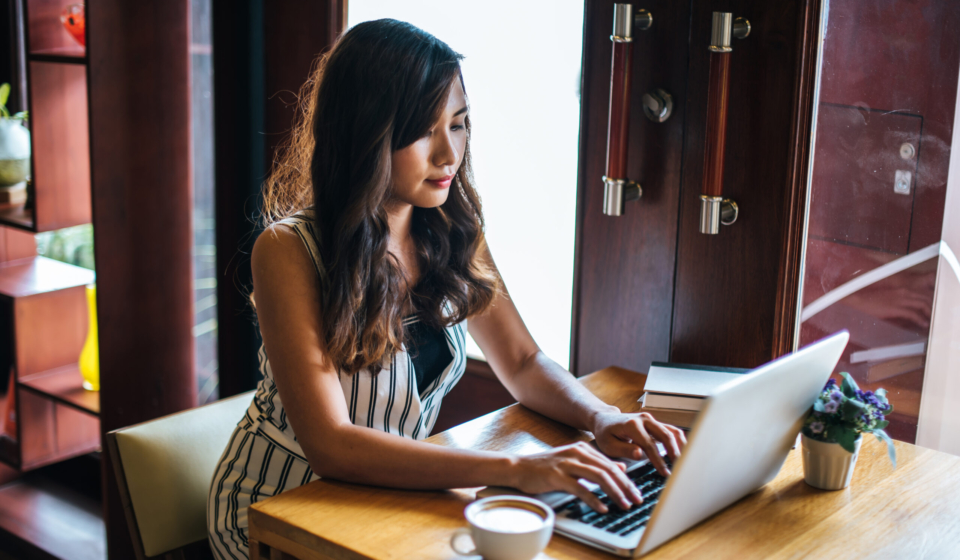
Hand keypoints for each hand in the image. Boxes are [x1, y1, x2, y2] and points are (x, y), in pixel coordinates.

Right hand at [508, 442, 642, 512]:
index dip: (626, 479)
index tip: (635, 492)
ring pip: (598, 477)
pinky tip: (602, 507)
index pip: (610, 464)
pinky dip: (594, 499)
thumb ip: (596, 464)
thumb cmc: (545, 466)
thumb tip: (620, 468)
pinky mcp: (557, 476)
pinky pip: (580, 488)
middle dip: (625, 486)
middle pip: (608, 469)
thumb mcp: (573, 461)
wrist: (519, 467)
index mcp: (583, 449)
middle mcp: (577, 453)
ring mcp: (567, 463)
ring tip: (623, 504)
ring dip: (614, 492)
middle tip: (636, 500)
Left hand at [591, 411, 686, 476]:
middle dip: (675, 452)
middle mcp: (644, 419)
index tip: (665, 473)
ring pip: (671, 431)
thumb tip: (640, 454)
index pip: (649, 445)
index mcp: (632, 425)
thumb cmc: (606, 433)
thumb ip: (624, 450)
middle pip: (666, 435)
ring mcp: (651, 419)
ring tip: (685, 462)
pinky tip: (683, 453)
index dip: (658, 460)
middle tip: (680, 468)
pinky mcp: (655, 422)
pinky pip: (671, 430)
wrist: (605, 419)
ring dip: (680, 446)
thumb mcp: (608, 445)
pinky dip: (679, 441)